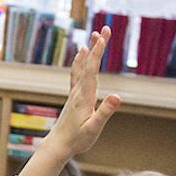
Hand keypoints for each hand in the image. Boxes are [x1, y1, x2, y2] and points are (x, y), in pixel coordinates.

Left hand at [35, 26, 121, 159]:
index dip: (98, 52)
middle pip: (88, 63)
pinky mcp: (74, 97)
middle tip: (105, 29)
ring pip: (82, 67)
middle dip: (97, 46)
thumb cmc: (77, 140)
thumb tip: (117, 96)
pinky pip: (77, 74)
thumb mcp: (94, 128)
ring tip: (94, 37)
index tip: (104, 36)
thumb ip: (105, 113)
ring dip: (89, 51)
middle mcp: (78, 91)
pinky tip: (82, 55)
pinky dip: (81, 61)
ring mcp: (75, 93)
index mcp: (84, 96)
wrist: (58, 146)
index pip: (92, 70)